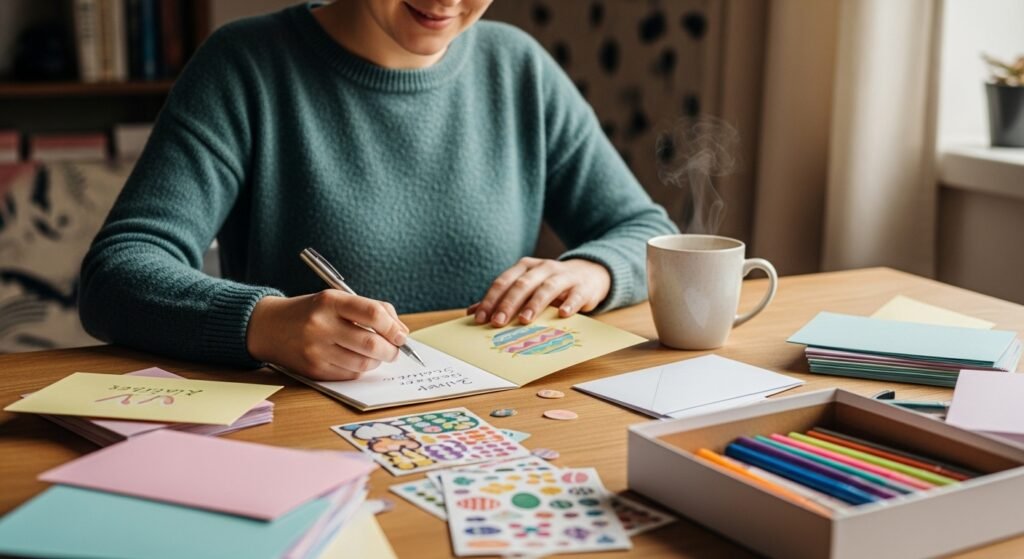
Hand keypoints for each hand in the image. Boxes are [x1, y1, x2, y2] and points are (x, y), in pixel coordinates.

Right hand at [246, 291, 409, 380]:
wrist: (268, 327)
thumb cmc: (310, 311)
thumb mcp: (336, 299)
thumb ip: (370, 310)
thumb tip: (401, 331)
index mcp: (330, 302)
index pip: (373, 314)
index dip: (393, 327)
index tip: (401, 335)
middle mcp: (321, 326)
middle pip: (371, 343)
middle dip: (391, 350)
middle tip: (395, 350)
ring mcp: (316, 350)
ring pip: (363, 363)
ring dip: (377, 361)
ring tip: (376, 355)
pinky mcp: (313, 370)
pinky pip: (349, 375)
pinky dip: (360, 370)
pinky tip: (356, 361)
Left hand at [468, 257, 610, 326]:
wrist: (589, 275)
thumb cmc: (551, 285)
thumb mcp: (526, 288)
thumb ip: (502, 299)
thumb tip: (472, 312)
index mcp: (524, 267)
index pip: (503, 282)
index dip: (491, 299)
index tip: (480, 318)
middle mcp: (542, 268)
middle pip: (522, 284)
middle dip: (508, 303)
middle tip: (498, 322)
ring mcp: (563, 275)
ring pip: (546, 287)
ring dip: (534, 303)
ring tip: (524, 320)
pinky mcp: (582, 286)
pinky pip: (575, 294)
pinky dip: (569, 303)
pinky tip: (562, 314)